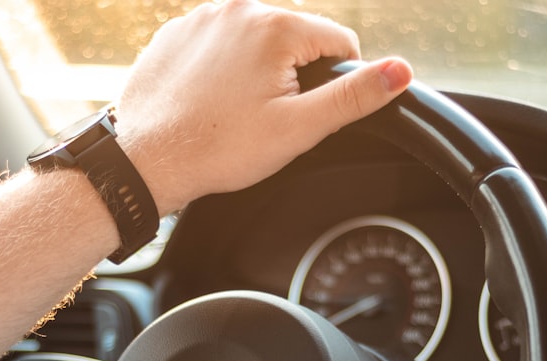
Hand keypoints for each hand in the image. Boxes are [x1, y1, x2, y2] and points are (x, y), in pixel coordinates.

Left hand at [116, 0, 412, 213]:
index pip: (338, 42)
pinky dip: (219, 71)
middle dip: (291, 76)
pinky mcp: (174, 34)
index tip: (307, 112)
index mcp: (275, 26)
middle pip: (294, 39)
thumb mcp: (298, 128)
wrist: (146, 160)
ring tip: (233, 114)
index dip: (335, 82)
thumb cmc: (219, 149)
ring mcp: (200, 18)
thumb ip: (353, 97)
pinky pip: (216, 46)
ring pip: (253, 42)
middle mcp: (237, 8)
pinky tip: (208, 104)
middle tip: (264, 119)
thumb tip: (400, 72)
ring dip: (255, 72)